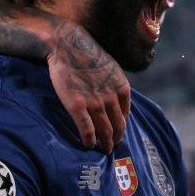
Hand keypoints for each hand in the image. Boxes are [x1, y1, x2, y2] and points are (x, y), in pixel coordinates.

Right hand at [47, 22, 129, 153]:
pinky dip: (89, 140)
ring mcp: (95, 103)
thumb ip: (115, 85)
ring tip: (103, 149)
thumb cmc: (88, 54)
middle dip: (116, 139)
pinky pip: (87, 130)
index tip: (117, 132)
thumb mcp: (112, 68)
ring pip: (104, 131)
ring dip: (104, 143)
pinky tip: (88, 145)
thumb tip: (116, 99)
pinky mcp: (77, 106)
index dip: (121, 126)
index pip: (125, 115)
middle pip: (117, 126)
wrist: (69, 45)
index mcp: (122, 88)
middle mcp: (112, 98)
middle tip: (111, 146)